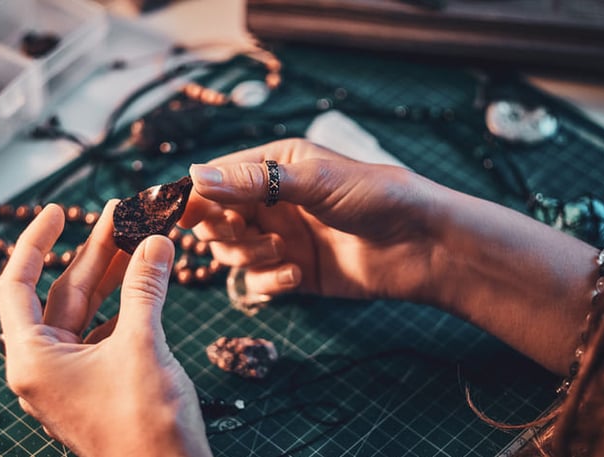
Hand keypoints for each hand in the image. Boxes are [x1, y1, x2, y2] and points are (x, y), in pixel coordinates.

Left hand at [0, 202, 211, 456]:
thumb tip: (155, 240)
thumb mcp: (142, 345)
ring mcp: (74, 376)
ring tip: (140, 237)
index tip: (58, 210)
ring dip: (115, 275)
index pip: (17, 286)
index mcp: (33, 359)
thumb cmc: (146, 424)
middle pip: (62, 294)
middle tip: (119, 213)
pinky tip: (149, 279)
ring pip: (89, 311)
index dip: (34, 242)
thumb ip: (144, 288)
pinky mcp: (101, 383)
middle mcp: (46, 366)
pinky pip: (109, 331)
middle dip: (93, 252)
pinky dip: (129, 303)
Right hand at [179, 138, 440, 302]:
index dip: (196, 196)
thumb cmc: (373, 197)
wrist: (420, 245)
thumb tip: (193, 176)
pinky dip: (270, 280)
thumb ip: (252, 182)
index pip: (217, 178)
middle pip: (216, 219)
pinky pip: (257, 280)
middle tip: (242, 232)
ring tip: (281, 251)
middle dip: (223, 229)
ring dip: (249, 255)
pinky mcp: (292, 271)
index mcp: (274, 166)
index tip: (182, 214)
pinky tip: (297, 274)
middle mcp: (271, 201)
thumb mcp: (312, 181)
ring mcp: (281, 237)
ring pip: (232, 252)